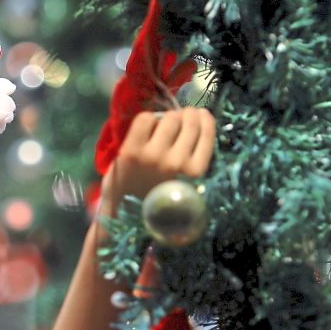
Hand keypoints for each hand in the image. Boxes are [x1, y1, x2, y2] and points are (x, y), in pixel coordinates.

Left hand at [98, 107, 215, 218]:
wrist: (124, 214)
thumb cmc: (156, 196)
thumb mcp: (184, 182)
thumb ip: (192, 157)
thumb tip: (197, 122)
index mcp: (194, 173)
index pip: (206, 133)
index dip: (204, 120)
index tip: (201, 115)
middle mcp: (176, 163)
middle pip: (188, 121)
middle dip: (186, 115)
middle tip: (180, 117)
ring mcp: (153, 156)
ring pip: (169, 118)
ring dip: (167, 117)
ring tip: (163, 125)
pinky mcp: (131, 151)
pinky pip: (145, 119)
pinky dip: (147, 119)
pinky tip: (146, 130)